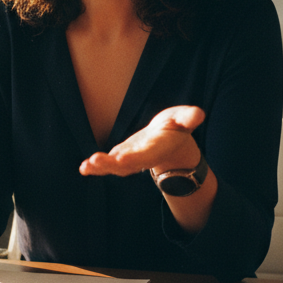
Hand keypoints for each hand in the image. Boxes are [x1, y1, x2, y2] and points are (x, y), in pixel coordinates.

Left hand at [78, 105, 204, 176]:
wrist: (170, 141)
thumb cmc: (176, 127)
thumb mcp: (184, 119)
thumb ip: (188, 118)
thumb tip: (199, 114)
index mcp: (157, 148)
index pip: (145, 155)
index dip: (134, 157)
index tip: (121, 158)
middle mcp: (142, 158)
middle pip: (126, 164)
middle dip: (111, 164)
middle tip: (95, 161)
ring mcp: (130, 159)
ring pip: (114, 167)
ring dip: (100, 167)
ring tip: (86, 166)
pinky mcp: (120, 157)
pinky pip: (107, 165)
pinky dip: (96, 168)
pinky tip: (83, 169)